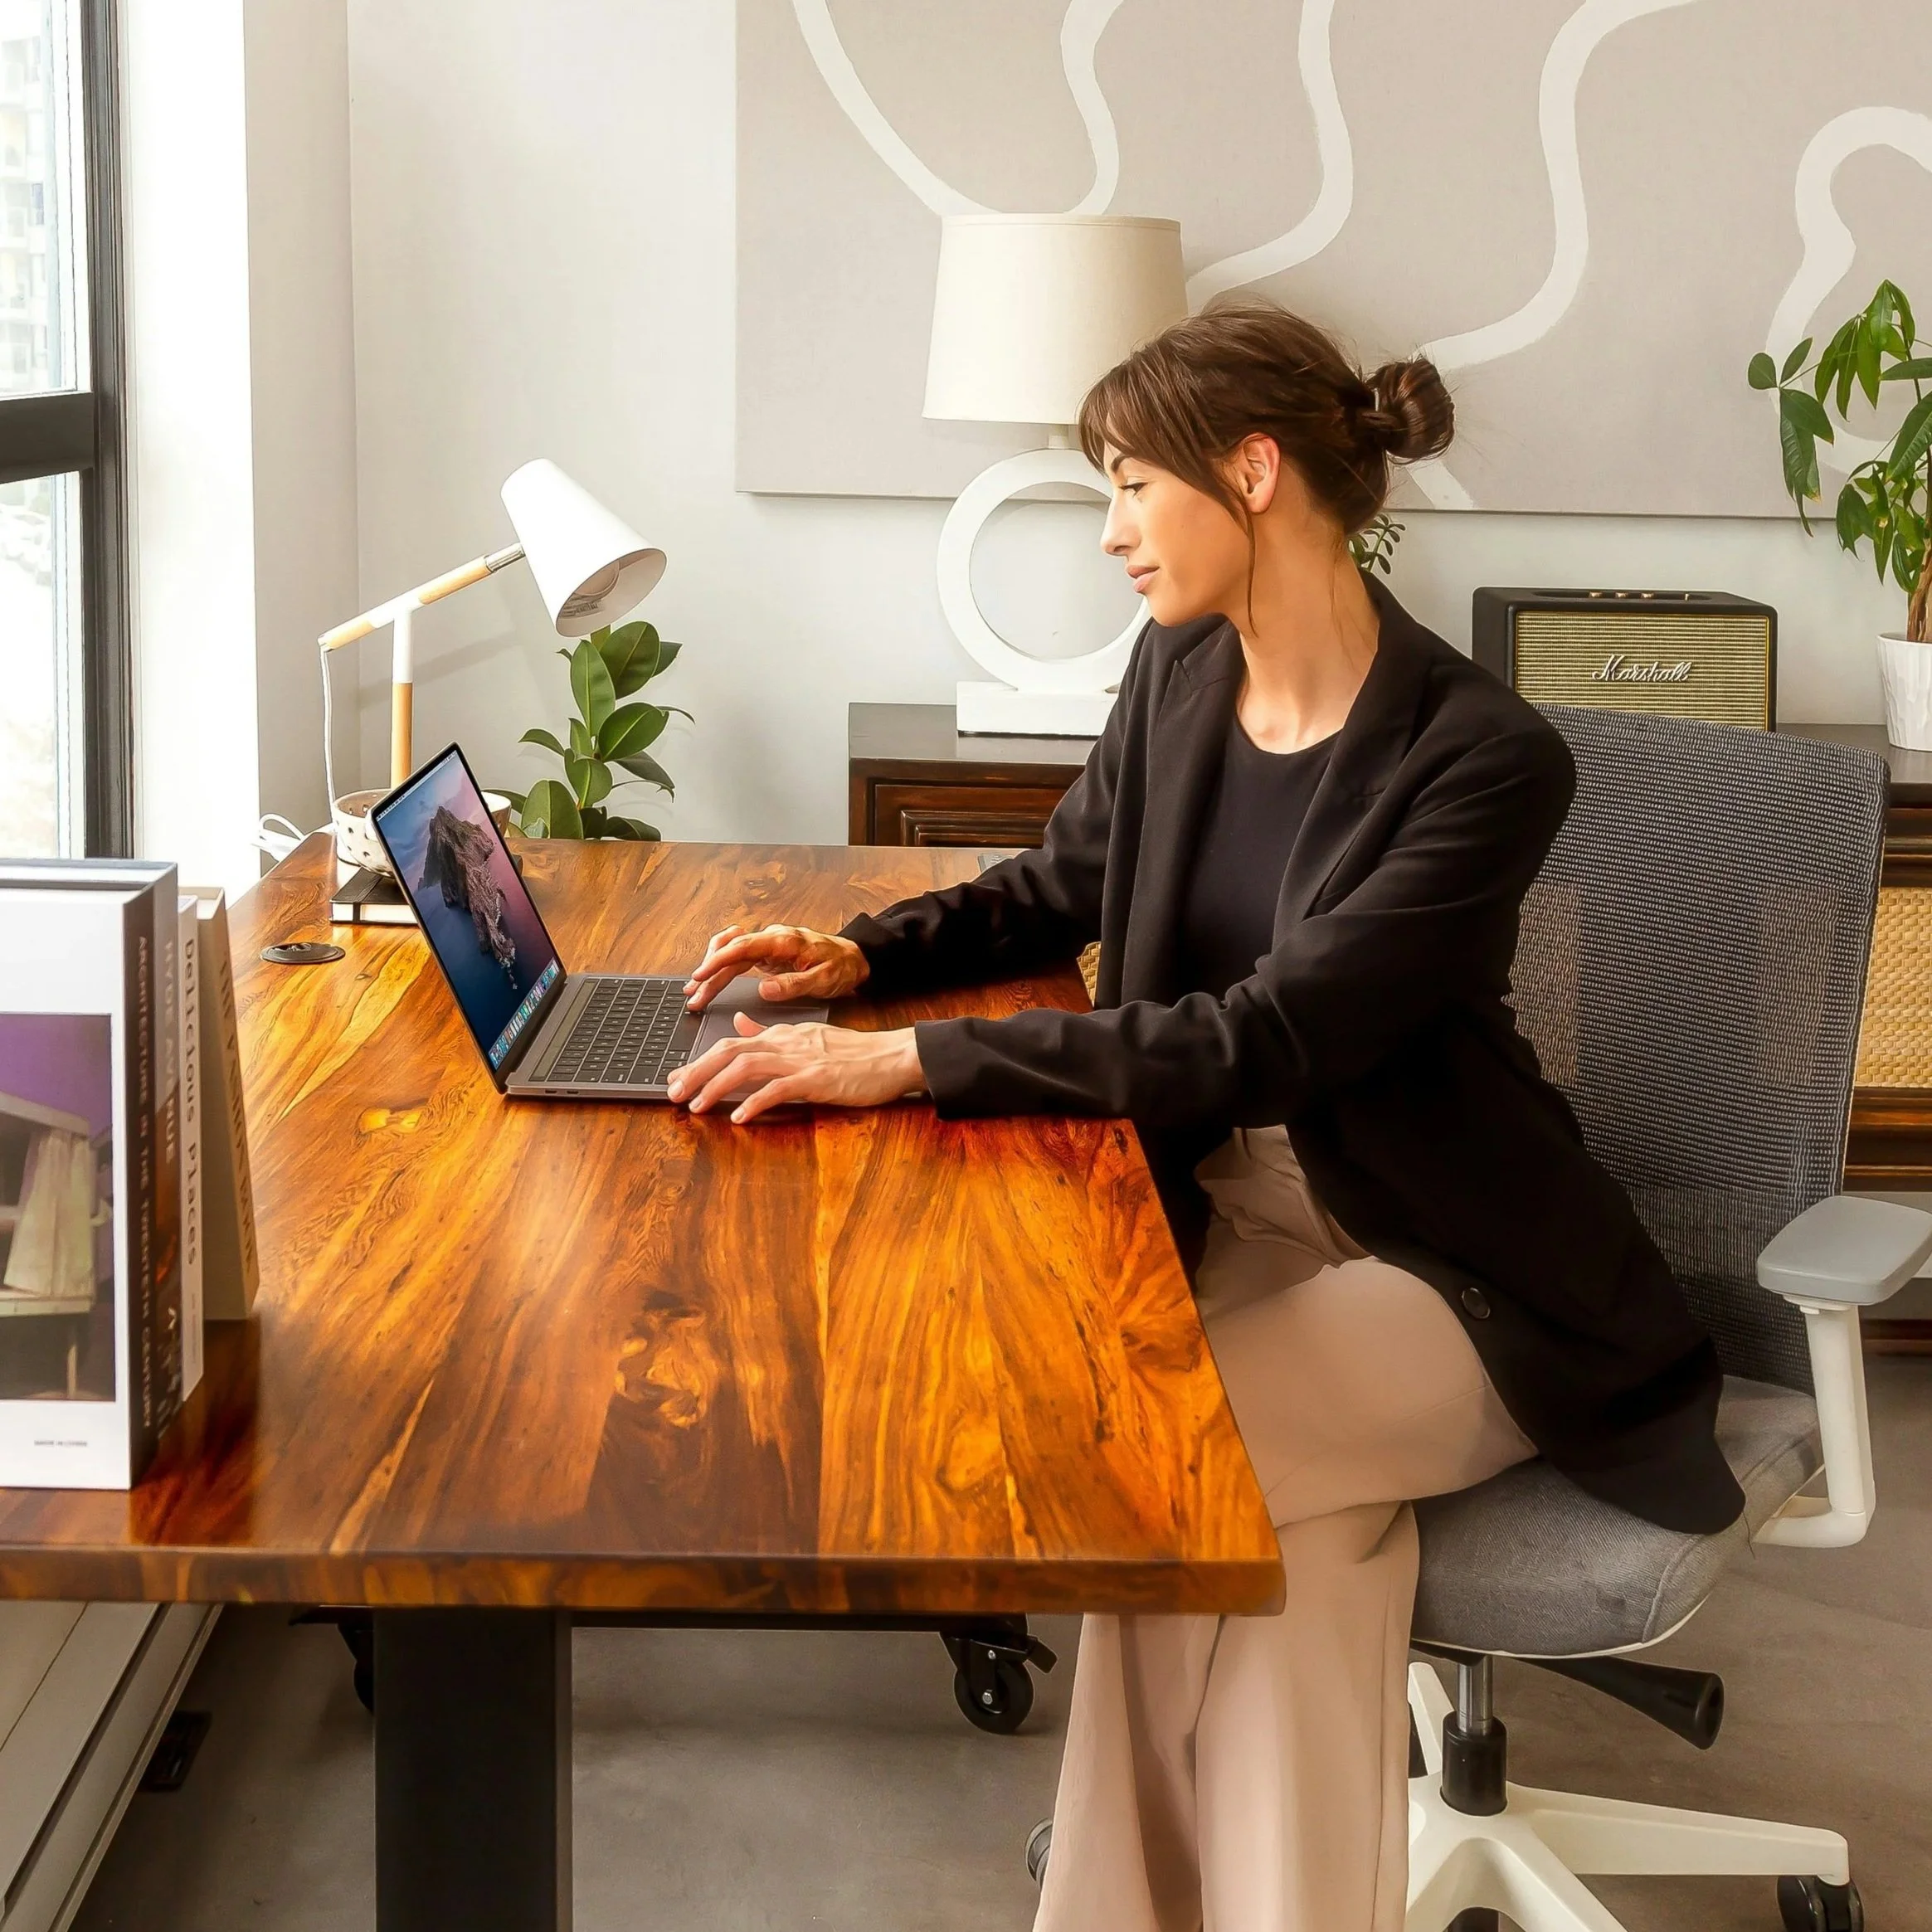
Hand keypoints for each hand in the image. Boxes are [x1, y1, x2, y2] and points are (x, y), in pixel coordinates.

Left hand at [665, 1015, 924, 1123]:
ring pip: (746, 1065)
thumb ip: (772, 1033)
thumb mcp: (808, 1037)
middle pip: (729, 1050)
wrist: (893, 1056)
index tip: (678, 1078)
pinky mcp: (816, 1079)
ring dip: (716, 1086)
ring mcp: (800, 1060)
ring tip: (697, 1106)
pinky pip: (778, 1089)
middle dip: (696, 1071)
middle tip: (673, 1093)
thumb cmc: (856, 1054)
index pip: (732, 1043)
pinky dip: (755, 1102)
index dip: (700, 1061)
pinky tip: (740, 1117)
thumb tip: (741, 1024)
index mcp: (783, 1035)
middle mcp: (786, 1043)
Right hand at [683, 923, 869, 1011]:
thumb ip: (793, 984)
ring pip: (731, 956)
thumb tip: (765, 989)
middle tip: (694, 996)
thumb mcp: (823, 979)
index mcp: (783, 941)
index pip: (742, 946)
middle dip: (708, 973)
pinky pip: (739, 961)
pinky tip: (711, 983)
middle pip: (730, 951)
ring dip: (712, 972)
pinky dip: (723, 971)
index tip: (700, 975)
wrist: (855, 959)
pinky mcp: (767, 956)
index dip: (718, 960)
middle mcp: (771, 939)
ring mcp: (768, 946)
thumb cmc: (842, 967)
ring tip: (696, 992)